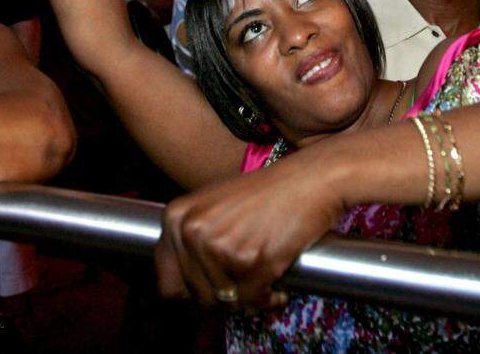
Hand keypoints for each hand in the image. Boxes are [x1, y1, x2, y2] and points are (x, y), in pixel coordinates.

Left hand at [154, 155, 344, 307]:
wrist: (312, 178)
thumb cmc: (267, 192)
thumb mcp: (213, 205)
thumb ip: (188, 240)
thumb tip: (175, 291)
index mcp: (176, 217)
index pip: (168, 284)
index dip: (192, 292)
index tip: (213, 286)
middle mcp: (194, 231)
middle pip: (198, 296)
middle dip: (225, 295)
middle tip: (246, 281)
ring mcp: (223, 246)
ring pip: (225, 301)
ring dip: (248, 297)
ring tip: (264, 276)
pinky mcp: (254, 260)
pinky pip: (254, 300)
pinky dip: (269, 298)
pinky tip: (277, 284)